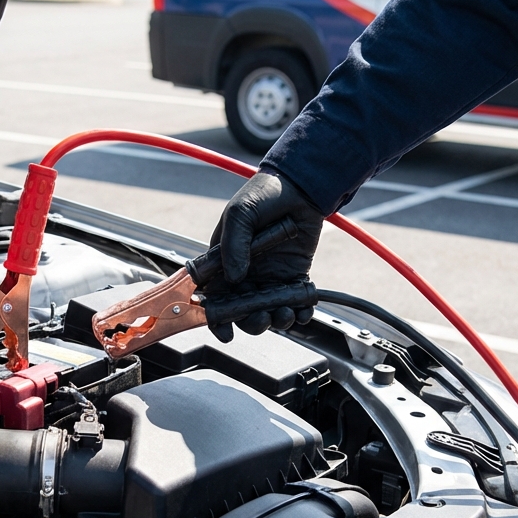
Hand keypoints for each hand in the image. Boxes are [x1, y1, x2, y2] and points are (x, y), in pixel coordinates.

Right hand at [201, 170, 323, 340]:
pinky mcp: (293, 276)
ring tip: (286, 313)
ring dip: (276, 319)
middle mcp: (245, 273)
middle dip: (251, 322)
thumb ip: (233, 245)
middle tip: (262, 319)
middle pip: (242, 312)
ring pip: (268, 311)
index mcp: (223, 261)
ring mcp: (270, 277)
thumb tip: (235, 278)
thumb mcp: (240, 214)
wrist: (301, 187)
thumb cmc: (264, 193)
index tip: (224, 331)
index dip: (215, 318)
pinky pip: (294, 303)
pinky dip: (300, 313)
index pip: (213, 296)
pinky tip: (303, 310)